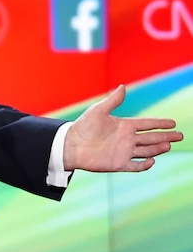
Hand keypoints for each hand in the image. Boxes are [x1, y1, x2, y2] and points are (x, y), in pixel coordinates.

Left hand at [64, 84, 182, 171]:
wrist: (71, 145)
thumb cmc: (83, 126)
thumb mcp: (98, 110)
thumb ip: (113, 100)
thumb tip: (123, 86)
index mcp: (124, 125)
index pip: (146, 124)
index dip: (160, 123)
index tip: (173, 122)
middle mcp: (126, 139)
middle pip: (151, 138)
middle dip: (166, 137)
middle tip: (180, 136)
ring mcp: (124, 151)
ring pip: (146, 151)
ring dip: (158, 149)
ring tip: (169, 145)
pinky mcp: (118, 164)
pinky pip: (135, 166)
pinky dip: (144, 165)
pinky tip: (152, 160)